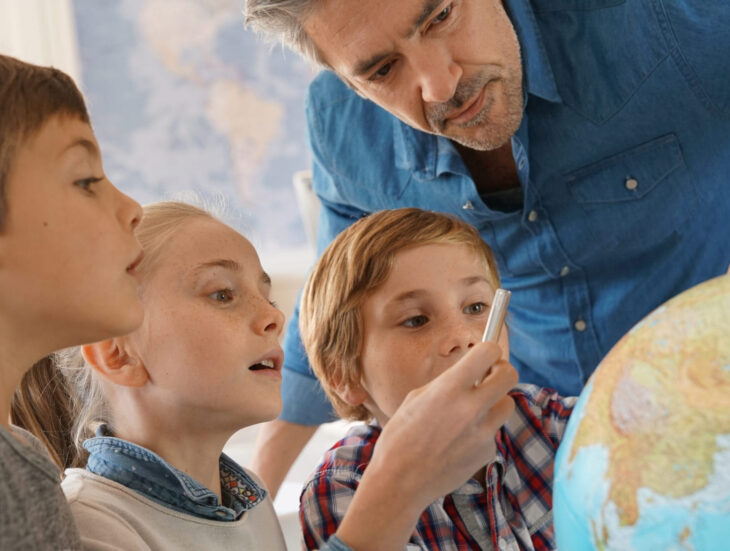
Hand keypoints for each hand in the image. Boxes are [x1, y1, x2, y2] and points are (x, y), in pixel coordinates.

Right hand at [335, 341, 516, 550]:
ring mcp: (483, 432)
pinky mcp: (487, 452)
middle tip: (489, 376)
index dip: (489, 349)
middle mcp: (471, 407)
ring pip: (506, 405)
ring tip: (471, 411)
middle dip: (501, 371)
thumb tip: (468, 375)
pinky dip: (481, 431)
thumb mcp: (417, 398)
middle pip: (510, 375)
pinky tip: (459, 441)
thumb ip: (447, 384)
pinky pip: (493, 432)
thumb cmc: (401, 437)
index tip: (485, 354)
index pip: (488, 352)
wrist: (400, 481)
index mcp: (449, 388)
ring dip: (494, 403)